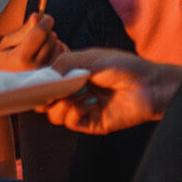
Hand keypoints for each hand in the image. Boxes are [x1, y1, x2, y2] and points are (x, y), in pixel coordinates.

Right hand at [0, 12, 67, 71]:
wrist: (5, 87)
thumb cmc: (4, 62)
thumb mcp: (7, 44)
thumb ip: (23, 31)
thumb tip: (37, 16)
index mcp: (21, 59)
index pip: (40, 33)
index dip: (45, 21)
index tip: (45, 17)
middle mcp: (36, 68)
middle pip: (51, 38)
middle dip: (46, 32)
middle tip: (37, 35)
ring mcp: (46, 74)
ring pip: (59, 45)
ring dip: (52, 41)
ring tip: (39, 47)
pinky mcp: (54, 76)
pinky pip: (63, 54)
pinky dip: (57, 49)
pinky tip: (47, 52)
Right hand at [40, 48, 181, 134]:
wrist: (149, 84)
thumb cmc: (124, 67)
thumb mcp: (91, 58)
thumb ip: (65, 63)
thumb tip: (43, 75)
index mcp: (76, 76)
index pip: (49, 82)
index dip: (39, 83)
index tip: (32, 82)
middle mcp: (78, 93)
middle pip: (48, 101)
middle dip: (44, 96)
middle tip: (48, 91)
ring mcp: (84, 109)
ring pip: (56, 115)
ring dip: (59, 105)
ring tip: (74, 95)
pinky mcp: (93, 124)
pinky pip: (71, 123)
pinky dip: (72, 113)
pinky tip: (85, 103)